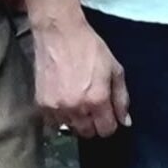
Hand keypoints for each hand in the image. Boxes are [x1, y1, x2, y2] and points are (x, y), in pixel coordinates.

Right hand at [31, 9, 128, 137]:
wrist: (60, 34)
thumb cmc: (89, 48)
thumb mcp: (114, 69)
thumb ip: (122, 98)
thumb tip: (125, 121)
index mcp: (97, 99)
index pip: (106, 130)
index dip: (110, 124)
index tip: (108, 115)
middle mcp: (76, 107)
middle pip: (88, 133)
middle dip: (94, 124)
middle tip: (93, 108)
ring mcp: (56, 107)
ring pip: (70, 129)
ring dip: (76, 121)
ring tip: (78, 103)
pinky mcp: (41, 103)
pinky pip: (52, 123)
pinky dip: (60, 117)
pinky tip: (64, 102)